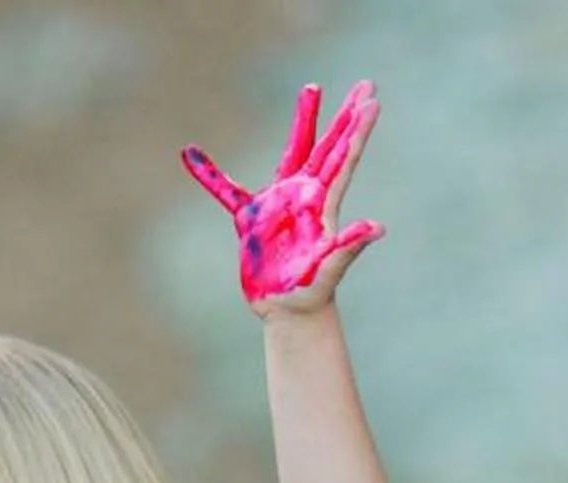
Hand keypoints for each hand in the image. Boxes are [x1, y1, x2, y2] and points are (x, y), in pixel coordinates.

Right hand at [183, 80, 385, 310]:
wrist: (290, 312)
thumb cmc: (311, 294)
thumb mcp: (329, 269)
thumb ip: (349, 246)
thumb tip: (377, 228)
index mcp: (322, 203)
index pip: (343, 158)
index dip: (357, 129)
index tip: (371, 100)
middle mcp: (305, 196)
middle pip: (327, 145)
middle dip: (344, 115)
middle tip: (365, 84)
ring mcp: (280, 203)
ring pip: (293, 151)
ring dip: (304, 121)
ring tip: (312, 88)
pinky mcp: (253, 219)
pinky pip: (226, 191)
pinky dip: (208, 176)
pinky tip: (190, 155)